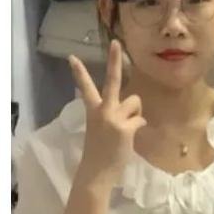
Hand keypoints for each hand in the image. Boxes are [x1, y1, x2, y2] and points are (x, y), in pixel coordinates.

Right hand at [69, 41, 146, 184]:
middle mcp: (102, 110)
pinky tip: (130, 138)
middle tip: (116, 42)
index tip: (72, 57)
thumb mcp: (102, 128)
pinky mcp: (125, 127)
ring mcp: (114, 117)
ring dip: (135, 113)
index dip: (79, 72)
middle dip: (115, 60)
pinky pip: (141, 120)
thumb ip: (114, 114)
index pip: (85, 88)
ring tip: (126, 129)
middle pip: (112, 81)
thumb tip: (133, 108)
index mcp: (93, 110)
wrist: (97, 171)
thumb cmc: (101, 151)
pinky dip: (139, 127)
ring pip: (135, 102)